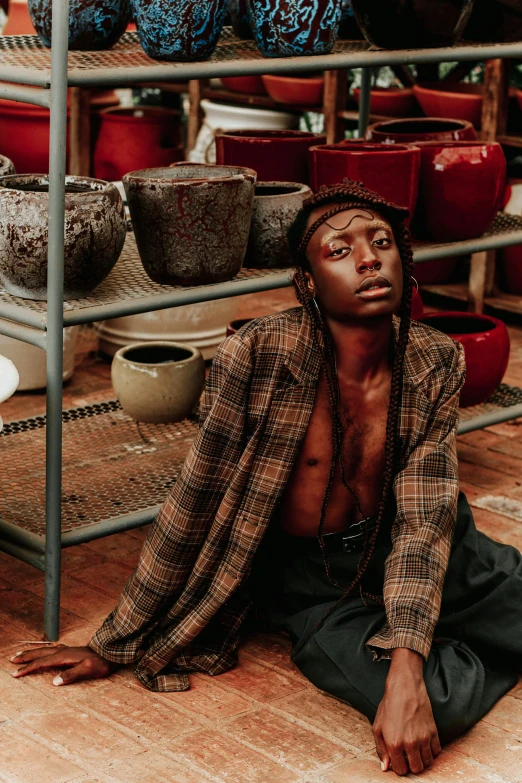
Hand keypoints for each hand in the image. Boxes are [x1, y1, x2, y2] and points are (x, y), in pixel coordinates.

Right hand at [9, 645, 113, 685]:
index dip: (28, 668)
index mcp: (64, 656)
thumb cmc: (101, 662)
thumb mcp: (88, 670)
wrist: (112, 652)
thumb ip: (71, 675)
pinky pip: (53, 648)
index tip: (15, 674)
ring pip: (45, 650)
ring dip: (33, 652)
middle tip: (11, 661)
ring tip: (22, 654)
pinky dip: (45, 649)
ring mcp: (68, 650)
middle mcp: (64, 651)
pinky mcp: (72, 651)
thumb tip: (54, 681)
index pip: (41, 663)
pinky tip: (47, 649)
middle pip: (40, 653)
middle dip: (25, 657)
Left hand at [373, 648, 440, 775]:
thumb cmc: (389, 706)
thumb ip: (381, 749)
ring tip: (416, 749)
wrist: (404, 688)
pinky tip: (424, 743)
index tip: (399, 760)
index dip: (399, 767)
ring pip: (428, 763)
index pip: (401, 770)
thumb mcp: (378, 727)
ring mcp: (424, 738)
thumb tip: (385, 767)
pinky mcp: (434, 731)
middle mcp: (410, 743)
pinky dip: (432, 751)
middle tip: (407, 756)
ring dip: (422, 759)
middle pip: (417, 769)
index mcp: (394, 744)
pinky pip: (437, 752)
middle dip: (411, 765)